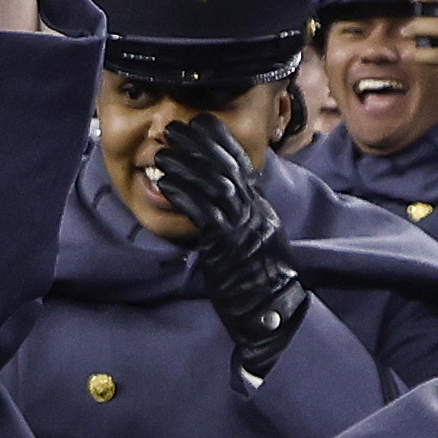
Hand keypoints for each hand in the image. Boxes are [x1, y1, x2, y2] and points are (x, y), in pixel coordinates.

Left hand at [153, 114, 306, 376]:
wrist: (274, 314)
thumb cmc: (261, 285)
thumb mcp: (254, 244)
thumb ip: (242, 221)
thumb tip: (224, 207)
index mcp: (262, 211)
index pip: (243, 166)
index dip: (222, 142)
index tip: (203, 123)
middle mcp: (256, 212)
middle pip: (227, 167)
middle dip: (199, 144)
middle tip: (176, 129)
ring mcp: (244, 226)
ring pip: (214, 184)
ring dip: (186, 165)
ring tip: (163, 153)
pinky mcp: (227, 245)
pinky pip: (203, 212)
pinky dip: (183, 194)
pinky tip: (165, 183)